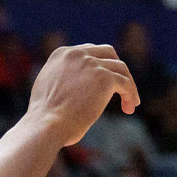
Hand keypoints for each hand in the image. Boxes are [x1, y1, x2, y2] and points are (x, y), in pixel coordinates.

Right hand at [25, 44, 140, 145]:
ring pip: (120, 68)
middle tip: (123, 87)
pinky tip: (130, 108)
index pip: (89, 52)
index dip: (101, 65)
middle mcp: (77, 54)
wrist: (46, 124)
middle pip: (108, 53)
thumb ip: (64, 80)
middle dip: (117, 69)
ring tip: (131, 104)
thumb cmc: (46, 118)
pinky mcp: (104, 78)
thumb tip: (77, 90)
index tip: (106, 81)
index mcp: (62, 54)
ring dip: (128, 85)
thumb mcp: (50, 89)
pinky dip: (131, 95)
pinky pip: (126, 83)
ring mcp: (91, 64)